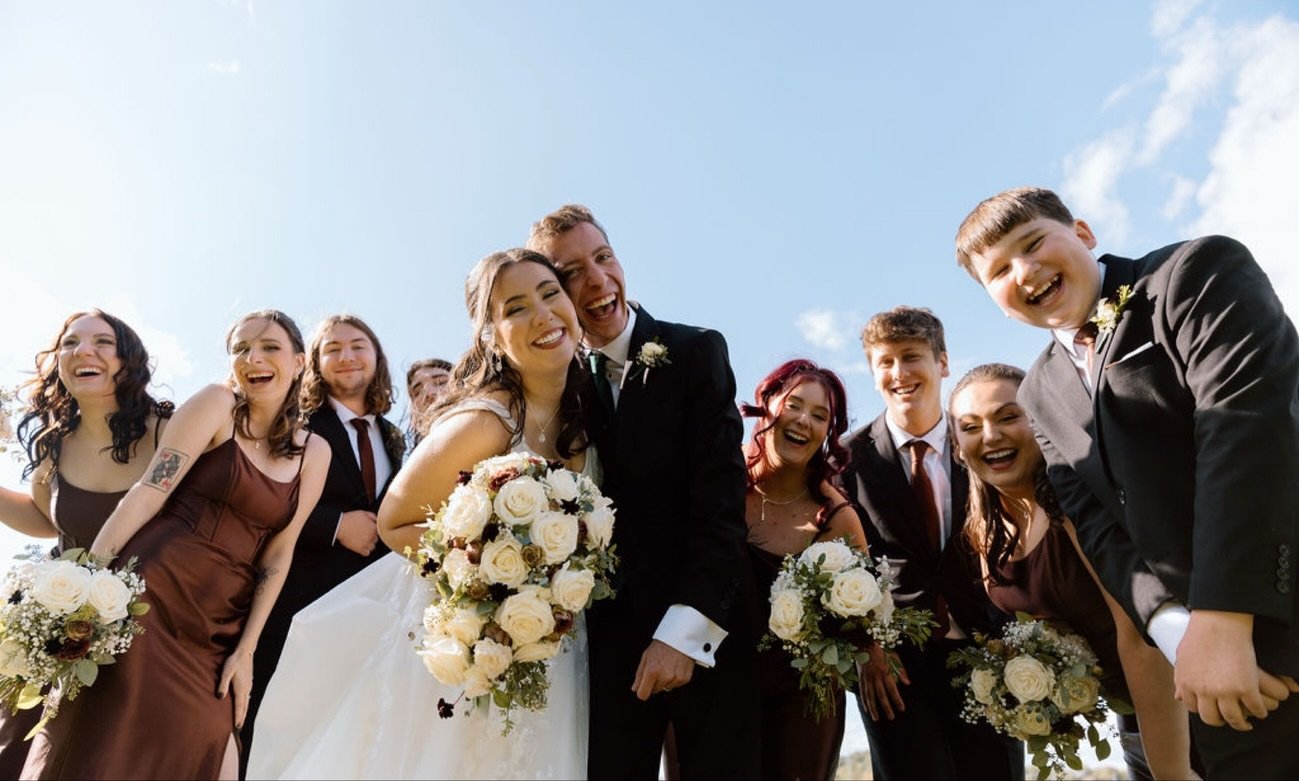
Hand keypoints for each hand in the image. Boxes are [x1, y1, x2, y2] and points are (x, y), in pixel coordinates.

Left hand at [217, 646, 253, 728]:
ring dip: (244, 712)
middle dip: (242, 718)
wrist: (246, 651)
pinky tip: (243, 706)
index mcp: (240, 688)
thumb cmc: (234, 661)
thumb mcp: (226, 672)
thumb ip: (223, 684)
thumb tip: (220, 697)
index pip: (239, 706)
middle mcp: (246, 689)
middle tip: (239, 729)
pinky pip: (247, 698)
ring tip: (241, 720)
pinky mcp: (248, 683)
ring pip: (246, 703)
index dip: (238, 717)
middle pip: (244, 707)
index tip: (237, 727)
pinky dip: (245, 705)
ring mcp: (248, 686)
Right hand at [336, 510, 379, 555]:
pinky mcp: (360, 549)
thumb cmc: (350, 519)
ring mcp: (366, 543)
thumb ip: (373, 516)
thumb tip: (377, 520)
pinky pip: (367, 553)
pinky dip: (364, 551)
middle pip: (375, 540)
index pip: (379, 532)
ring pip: (372, 547)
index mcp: (374, 528)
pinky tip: (360, 546)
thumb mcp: (363, 513)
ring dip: (368, 545)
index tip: (369, 531)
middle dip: (371, 538)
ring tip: (362, 541)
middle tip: (363, 535)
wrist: (340, 526)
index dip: (373, 531)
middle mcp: (372, 536)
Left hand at [631, 640, 693, 700]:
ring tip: (668, 666)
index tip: (643, 687)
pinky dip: (675, 678)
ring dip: (665, 681)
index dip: (642, 691)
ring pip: (666, 688)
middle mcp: (664, 677)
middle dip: (654, 683)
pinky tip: (675, 667)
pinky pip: (676, 685)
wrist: (680, 637)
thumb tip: (635, 689)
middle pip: (655, 691)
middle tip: (658, 669)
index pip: (643, 694)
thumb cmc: (661, 645)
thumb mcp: (646, 656)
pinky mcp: (685, 678)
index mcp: (651, 672)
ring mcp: (675, 678)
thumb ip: (639, 675)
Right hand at [858, 644, 907, 720]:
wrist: (864, 643)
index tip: (902, 708)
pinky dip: (864, 701)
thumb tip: (908, 683)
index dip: (897, 700)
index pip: (893, 690)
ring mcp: (867, 679)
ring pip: (870, 696)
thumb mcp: (894, 658)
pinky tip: (867, 710)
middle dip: (887, 708)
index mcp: (886, 672)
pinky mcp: (861, 678)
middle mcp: (876, 677)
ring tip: (876, 719)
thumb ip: (901, 671)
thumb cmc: (881, 650)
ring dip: (873, 708)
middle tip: (891, 717)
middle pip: (881, 696)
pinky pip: (862, 692)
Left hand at [1174, 610, 1288, 729]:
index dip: (1205, 711)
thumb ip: (1181, 679)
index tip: (1213, 711)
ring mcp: (1224, 691)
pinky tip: (1261, 709)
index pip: (1193, 708)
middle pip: (1212, 718)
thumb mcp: (1182, 657)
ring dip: (1242, 723)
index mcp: (1186, 684)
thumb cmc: (1201, 634)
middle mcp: (1203, 691)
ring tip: (1247, 721)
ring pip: (1234, 718)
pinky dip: (1260, 711)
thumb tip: (1178, 697)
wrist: (1218, 621)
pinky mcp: (1245, 687)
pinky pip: (1255, 708)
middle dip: (1221, 721)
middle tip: (1230, 719)